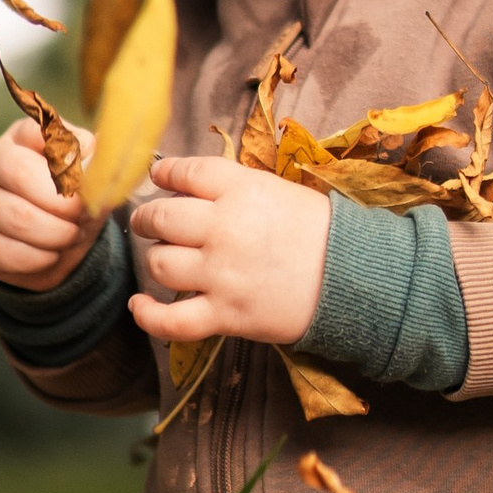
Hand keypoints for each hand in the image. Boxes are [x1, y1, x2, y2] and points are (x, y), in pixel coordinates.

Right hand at [0, 116, 100, 289]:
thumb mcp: (91, 178)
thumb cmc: (74, 200)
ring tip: (72, 236)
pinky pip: (7, 251)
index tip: (87, 182)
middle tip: (82, 216)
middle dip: (63, 202)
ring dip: (56, 234)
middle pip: (23, 174)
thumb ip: (96, 163)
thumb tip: (99, 158)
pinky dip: (40, 258)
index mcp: (22, 137)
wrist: (56, 245)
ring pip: (17, 217)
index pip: (36, 132)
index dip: (68, 159)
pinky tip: (52, 254)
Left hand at [127, 154, 329, 345]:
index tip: (159, 178)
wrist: (353, 278)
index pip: (185, 172)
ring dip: (156, 260)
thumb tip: (185, 186)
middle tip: (149, 222)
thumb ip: (232, 187)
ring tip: (165, 259)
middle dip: (148, 219)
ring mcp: (221, 273)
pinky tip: (139, 305)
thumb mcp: (277, 191)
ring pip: (160, 263)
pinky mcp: (226, 314)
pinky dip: (147, 315)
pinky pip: (170, 320)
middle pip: (161, 218)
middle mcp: (224, 228)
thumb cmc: (318, 231)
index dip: (165, 174)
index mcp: (240, 190)